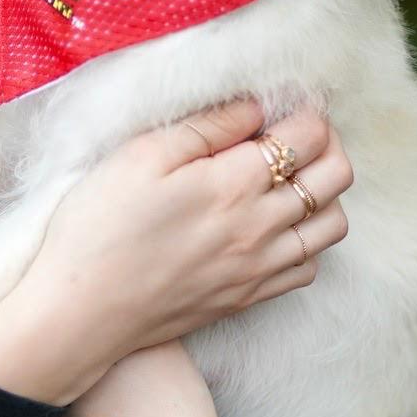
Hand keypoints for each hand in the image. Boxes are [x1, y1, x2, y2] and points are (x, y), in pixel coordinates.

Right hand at [0, 96, 351, 404]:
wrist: (81, 312)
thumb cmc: (99, 227)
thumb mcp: (140, 155)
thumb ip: (206, 126)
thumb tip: (256, 107)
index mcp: (234, 183)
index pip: (309, 135)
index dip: (306, 110)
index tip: (288, 103)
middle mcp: (261, 226)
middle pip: (335, 175)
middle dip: (327, 142)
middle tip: (297, 132)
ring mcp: (260, 267)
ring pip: (334, 224)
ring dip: (325, 192)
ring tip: (292, 178)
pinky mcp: (249, 298)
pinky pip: (309, 267)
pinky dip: (308, 241)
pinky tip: (278, 227)